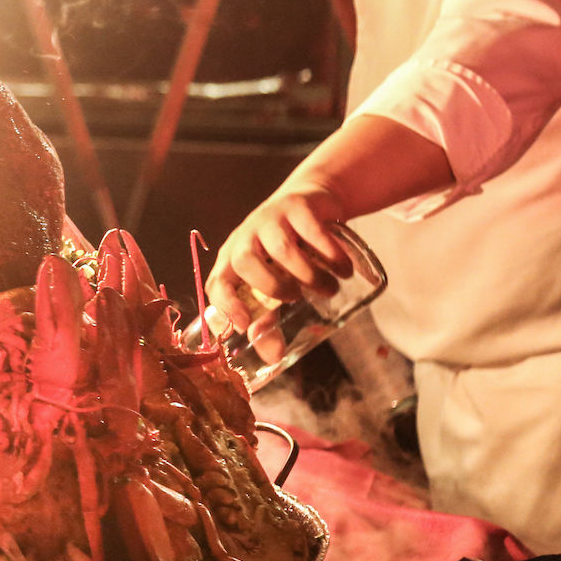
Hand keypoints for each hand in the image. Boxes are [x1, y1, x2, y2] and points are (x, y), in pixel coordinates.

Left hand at [207, 183, 354, 362]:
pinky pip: (312, 232)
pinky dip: (331, 255)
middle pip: (244, 262)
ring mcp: (270, 219)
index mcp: (232, 259)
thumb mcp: (273, 282)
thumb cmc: (286, 252)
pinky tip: (344, 270)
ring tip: (329, 288)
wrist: (310, 201)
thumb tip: (273, 358)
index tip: (246, 324)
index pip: (217, 282)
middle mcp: (245, 238)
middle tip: (296, 298)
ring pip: (282, 250)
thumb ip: (269, 317)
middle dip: (272, 287)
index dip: (225, 305)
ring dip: (309, 275)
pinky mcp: (297, 206)